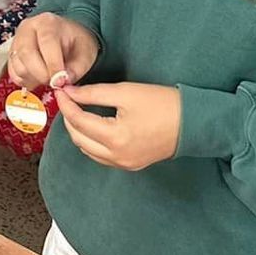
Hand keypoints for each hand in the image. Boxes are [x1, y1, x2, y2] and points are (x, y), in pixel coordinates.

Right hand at [7, 13, 100, 91]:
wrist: (67, 37)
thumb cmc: (76, 42)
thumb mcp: (86, 53)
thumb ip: (76, 69)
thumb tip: (61, 82)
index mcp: (48, 22)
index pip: (46, 42)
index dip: (53, 65)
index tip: (60, 81)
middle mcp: (27, 28)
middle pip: (27, 53)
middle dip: (41, 74)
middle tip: (54, 83)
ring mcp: (16, 41)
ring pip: (18, 65)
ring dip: (33, 79)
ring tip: (48, 79)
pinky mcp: (11, 54)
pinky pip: (13, 72)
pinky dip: (25, 81)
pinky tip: (38, 79)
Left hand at [54, 83, 181, 171]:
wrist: (195, 123)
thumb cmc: (163, 104)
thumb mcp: (125, 92)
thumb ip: (93, 93)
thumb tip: (69, 92)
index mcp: (115, 138)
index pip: (78, 121)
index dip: (66, 104)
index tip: (60, 90)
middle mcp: (117, 156)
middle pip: (79, 138)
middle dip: (69, 118)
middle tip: (67, 99)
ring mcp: (125, 164)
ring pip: (88, 150)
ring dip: (78, 131)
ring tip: (77, 111)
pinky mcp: (132, 165)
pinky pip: (102, 156)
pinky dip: (91, 142)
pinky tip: (92, 127)